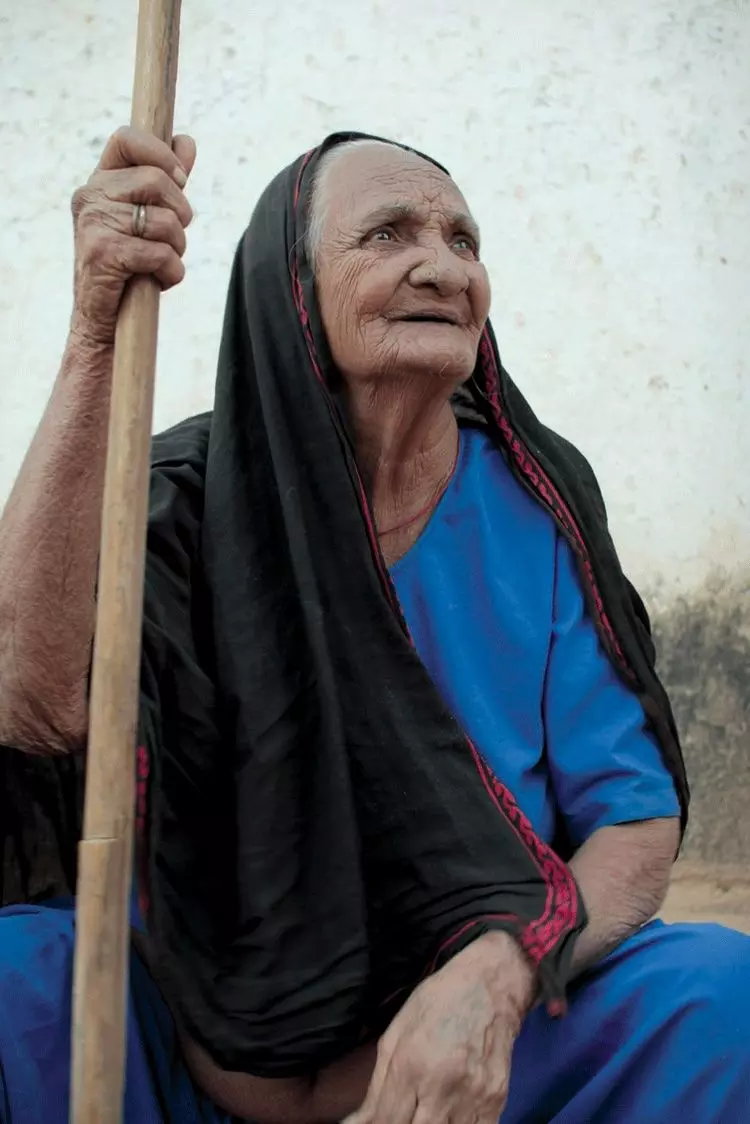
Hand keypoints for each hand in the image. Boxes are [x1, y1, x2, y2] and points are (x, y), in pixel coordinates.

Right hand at [70, 126, 195, 346]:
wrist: (103, 323)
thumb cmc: (129, 269)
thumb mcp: (146, 219)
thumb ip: (165, 179)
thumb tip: (186, 141)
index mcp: (99, 184)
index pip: (127, 139)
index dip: (161, 154)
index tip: (180, 181)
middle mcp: (91, 198)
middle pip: (157, 181)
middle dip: (180, 214)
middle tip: (173, 239)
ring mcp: (94, 224)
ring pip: (165, 221)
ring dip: (178, 249)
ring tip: (162, 265)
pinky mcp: (104, 253)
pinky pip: (161, 253)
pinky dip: (172, 273)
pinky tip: (160, 282)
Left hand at [342, 932, 533, 1123]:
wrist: (489, 986)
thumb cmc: (436, 1004)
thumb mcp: (396, 1035)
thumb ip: (377, 1086)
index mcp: (411, 1064)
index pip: (386, 1122)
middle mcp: (442, 1086)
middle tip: (402, 1115)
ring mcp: (473, 1096)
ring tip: (424, 1113)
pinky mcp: (496, 1100)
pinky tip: (449, 1116)